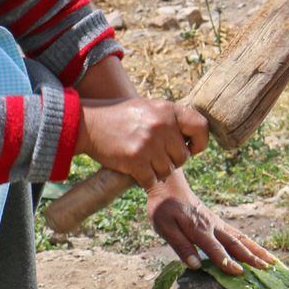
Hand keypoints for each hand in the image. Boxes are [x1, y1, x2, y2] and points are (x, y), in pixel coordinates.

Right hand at [76, 97, 208, 191]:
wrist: (88, 124)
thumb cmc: (119, 117)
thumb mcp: (148, 107)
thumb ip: (170, 119)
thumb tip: (196, 135)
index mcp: (167, 109)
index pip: (201, 127)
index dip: (200, 142)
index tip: (190, 148)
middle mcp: (161, 125)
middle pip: (183, 157)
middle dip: (171, 161)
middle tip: (156, 156)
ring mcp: (149, 143)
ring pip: (167, 171)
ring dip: (157, 171)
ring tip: (144, 161)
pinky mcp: (135, 160)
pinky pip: (152, 180)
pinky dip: (145, 180)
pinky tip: (136, 170)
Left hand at [146, 169, 275, 275]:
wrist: (169, 185)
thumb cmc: (163, 208)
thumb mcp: (164, 227)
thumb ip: (180, 246)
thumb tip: (195, 265)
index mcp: (198, 229)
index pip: (215, 248)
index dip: (226, 261)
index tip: (239, 273)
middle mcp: (212, 226)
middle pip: (235, 244)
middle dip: (251, 257)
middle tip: (267, 269)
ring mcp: (217, 224)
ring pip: (241, 238)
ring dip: (257, 250)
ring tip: (273, 262)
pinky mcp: (218, 223)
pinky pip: (238, 234)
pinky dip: (251, 243)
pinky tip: (259, 251)